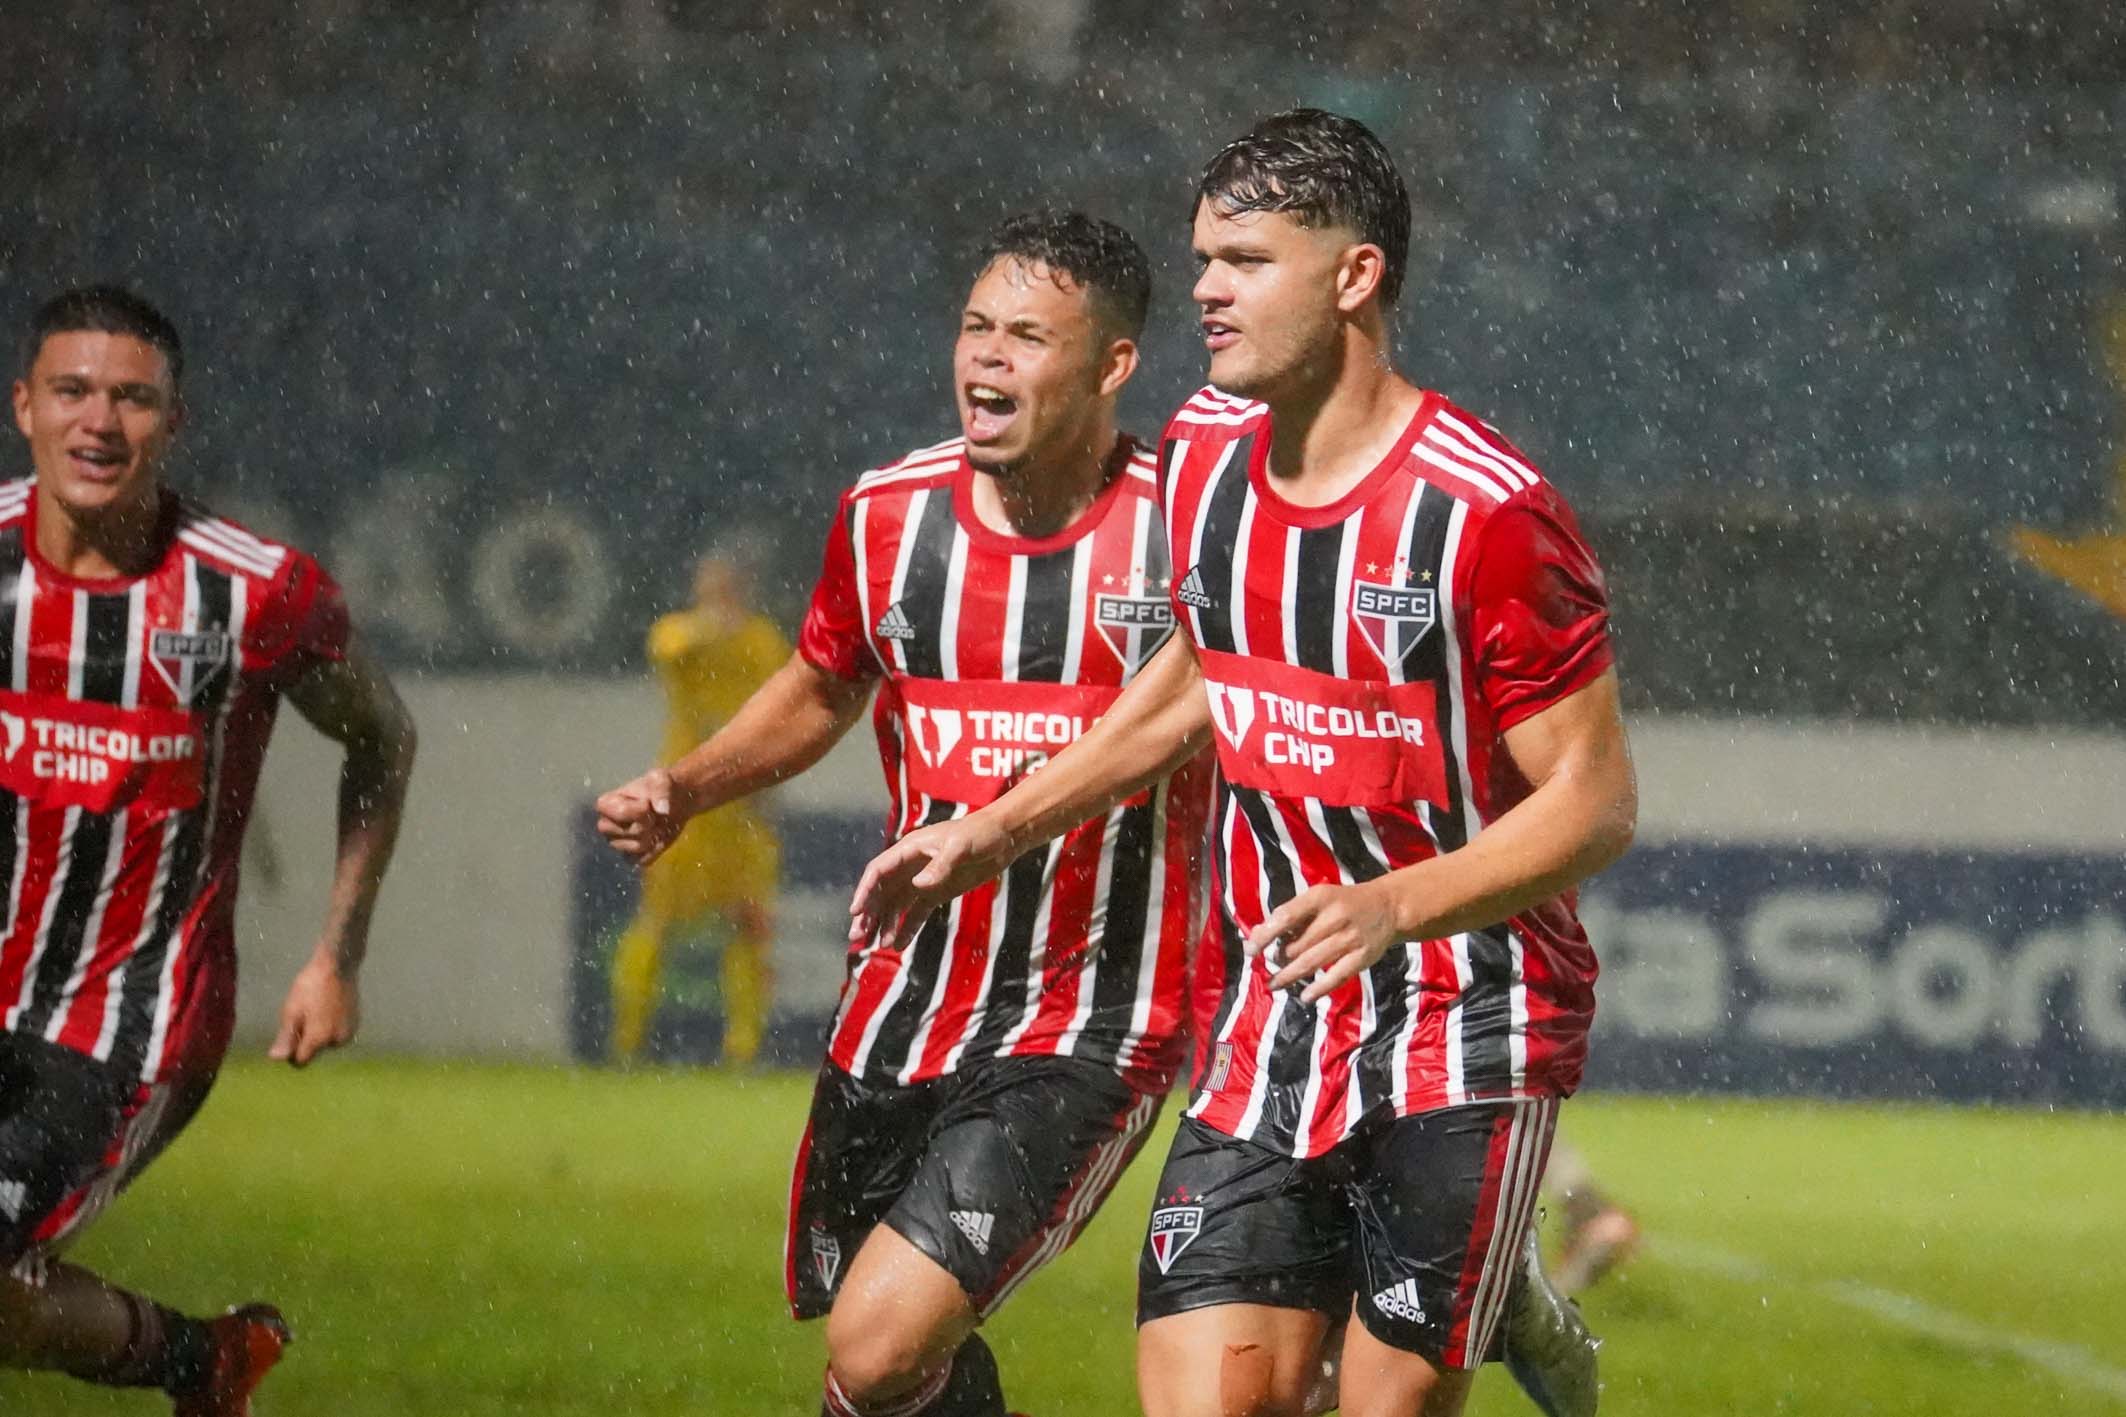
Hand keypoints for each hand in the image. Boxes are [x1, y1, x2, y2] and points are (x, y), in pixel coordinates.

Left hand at [269, 955, 359, 1066]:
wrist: (338, 966)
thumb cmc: (311, 986)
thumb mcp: (292, 1010)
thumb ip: (286, 1037)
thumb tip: (276, 1058)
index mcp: (319, 1039)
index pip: (301, 1061)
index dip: (291, 1051)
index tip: (289, 1033)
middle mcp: (336, 1041)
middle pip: (315, 1052)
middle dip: (306, 1040)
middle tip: (303, 1016)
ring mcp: (348, 1032)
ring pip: (327, 1043)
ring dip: (320, 1033)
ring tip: (316, 1010)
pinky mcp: (356, 1023)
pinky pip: (338, 1033)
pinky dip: (331, 1026)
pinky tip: (328, 1008)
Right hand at [596, 768, 685, 866]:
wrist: (675, 801)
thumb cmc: (661, 787)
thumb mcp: (661, 779)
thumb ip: (661, 790)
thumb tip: (663, 810)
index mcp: (606, 804)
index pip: (619, 813)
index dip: (638, 810)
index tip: (647, 803)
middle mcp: (607, 825)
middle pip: (624, 834)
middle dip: (644, 826)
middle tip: (653, 816)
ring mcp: (617, 843)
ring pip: (636, 848)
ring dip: (653, 836)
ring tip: (657, 823)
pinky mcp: (631, 856)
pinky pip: (643, 860)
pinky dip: (656, 849)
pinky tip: (660, 838)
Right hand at [848, 813, 1018, 951]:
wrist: (1003, 838)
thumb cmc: (979, 834)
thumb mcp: (960, 847)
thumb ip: (940, 866)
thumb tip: (917, 886)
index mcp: (909, 850)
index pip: (879, 871)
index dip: (865, 891)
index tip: (856, 912)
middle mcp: (910, 866)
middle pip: (882, 892)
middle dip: (868, 914)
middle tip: (857, 938)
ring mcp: (923, 881)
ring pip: (896, 905)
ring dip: (884, 924)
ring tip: (875, 946)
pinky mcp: (937, 893)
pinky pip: (916, 913)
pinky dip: (907, 928)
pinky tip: (897, 945)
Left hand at [1246, 879, 1405, 1003]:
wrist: (1388, 907)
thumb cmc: (1343, 903)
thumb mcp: (1318, 898)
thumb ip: (1291, 915)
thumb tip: (1258, 934)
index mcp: (1320, 898)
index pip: (1286, 917)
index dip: (1265, 935)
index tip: (1250, 950)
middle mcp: (1335, 917)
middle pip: (1297, 945)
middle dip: (1279, 959)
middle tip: (1269, 966)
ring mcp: (1350, 938)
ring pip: (1312, 962)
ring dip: (1290, 976)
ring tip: (1274, 984)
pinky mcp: (1362, 957)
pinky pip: (1337, 976)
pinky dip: (1319, 988)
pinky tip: (1305, 996)